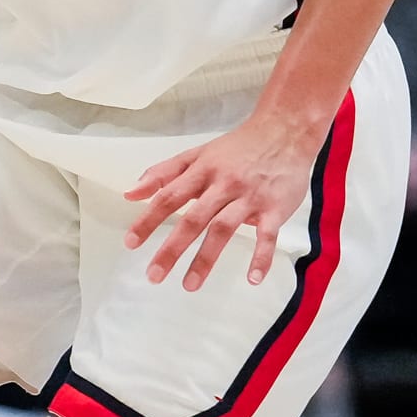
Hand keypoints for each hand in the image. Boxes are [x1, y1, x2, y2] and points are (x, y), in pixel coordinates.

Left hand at [122, 110, 322, 290]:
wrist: (285, 131)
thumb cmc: (238, 147)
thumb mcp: (198, 154)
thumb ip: (164, 173)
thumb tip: (131, 193)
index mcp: (203, 171)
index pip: (169, 197)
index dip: (149, 220)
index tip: (131, 243)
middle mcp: (224, 185)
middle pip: (194, 219)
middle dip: (172, 248)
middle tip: (154, 275)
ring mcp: (250, 197)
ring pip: (224, 229)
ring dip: (206, 259)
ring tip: (190, 285)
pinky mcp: (276, 208)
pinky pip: (268, 236)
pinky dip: (261, 257)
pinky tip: (253, 279)